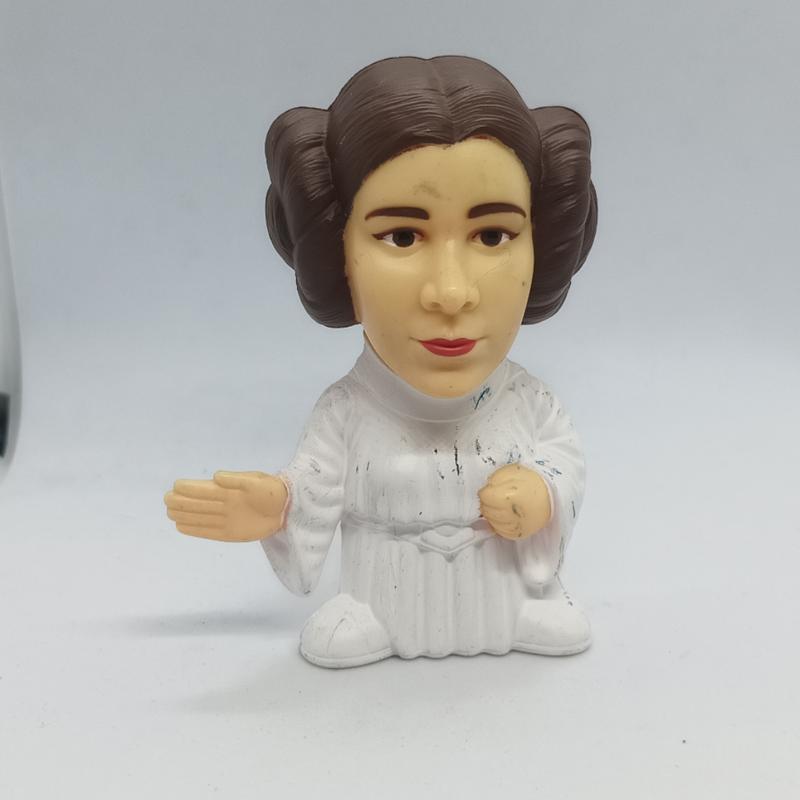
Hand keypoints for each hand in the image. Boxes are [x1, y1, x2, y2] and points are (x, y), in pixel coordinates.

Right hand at [164, 470, 288, 541]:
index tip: (176, 486)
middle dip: (183, 501)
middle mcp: (224, 504)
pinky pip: (208, 532)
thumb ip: (237, 480)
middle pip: (198, 504)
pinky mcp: (230, 533)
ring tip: (168, 512)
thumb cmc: (271, 491)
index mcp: (229, 490)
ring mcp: (226, 519)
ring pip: (200, 517)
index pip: (205, 489)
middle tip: (167, 500)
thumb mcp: (257, 481)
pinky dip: (194, 530)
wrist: (286, 509)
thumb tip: (216, 476)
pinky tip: (180, 526)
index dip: (190, 488)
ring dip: (184, 515)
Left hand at [478, 463, 551, 539]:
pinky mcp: (519, 534)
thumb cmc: (534, 482)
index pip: (485, 497)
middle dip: (486, 502)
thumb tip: (486, 488)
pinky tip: (503, 514)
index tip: (490, 489)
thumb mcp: (513, 471)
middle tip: (494, 496)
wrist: (552, 496)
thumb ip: (495, 478)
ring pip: (491, 521)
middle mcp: (513, 514)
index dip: (485, 491)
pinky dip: (497, 523)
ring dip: (491, 513)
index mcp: (511, 496)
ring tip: (500, 504)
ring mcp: (516, 526)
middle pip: (486, 510)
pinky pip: (499, 531)